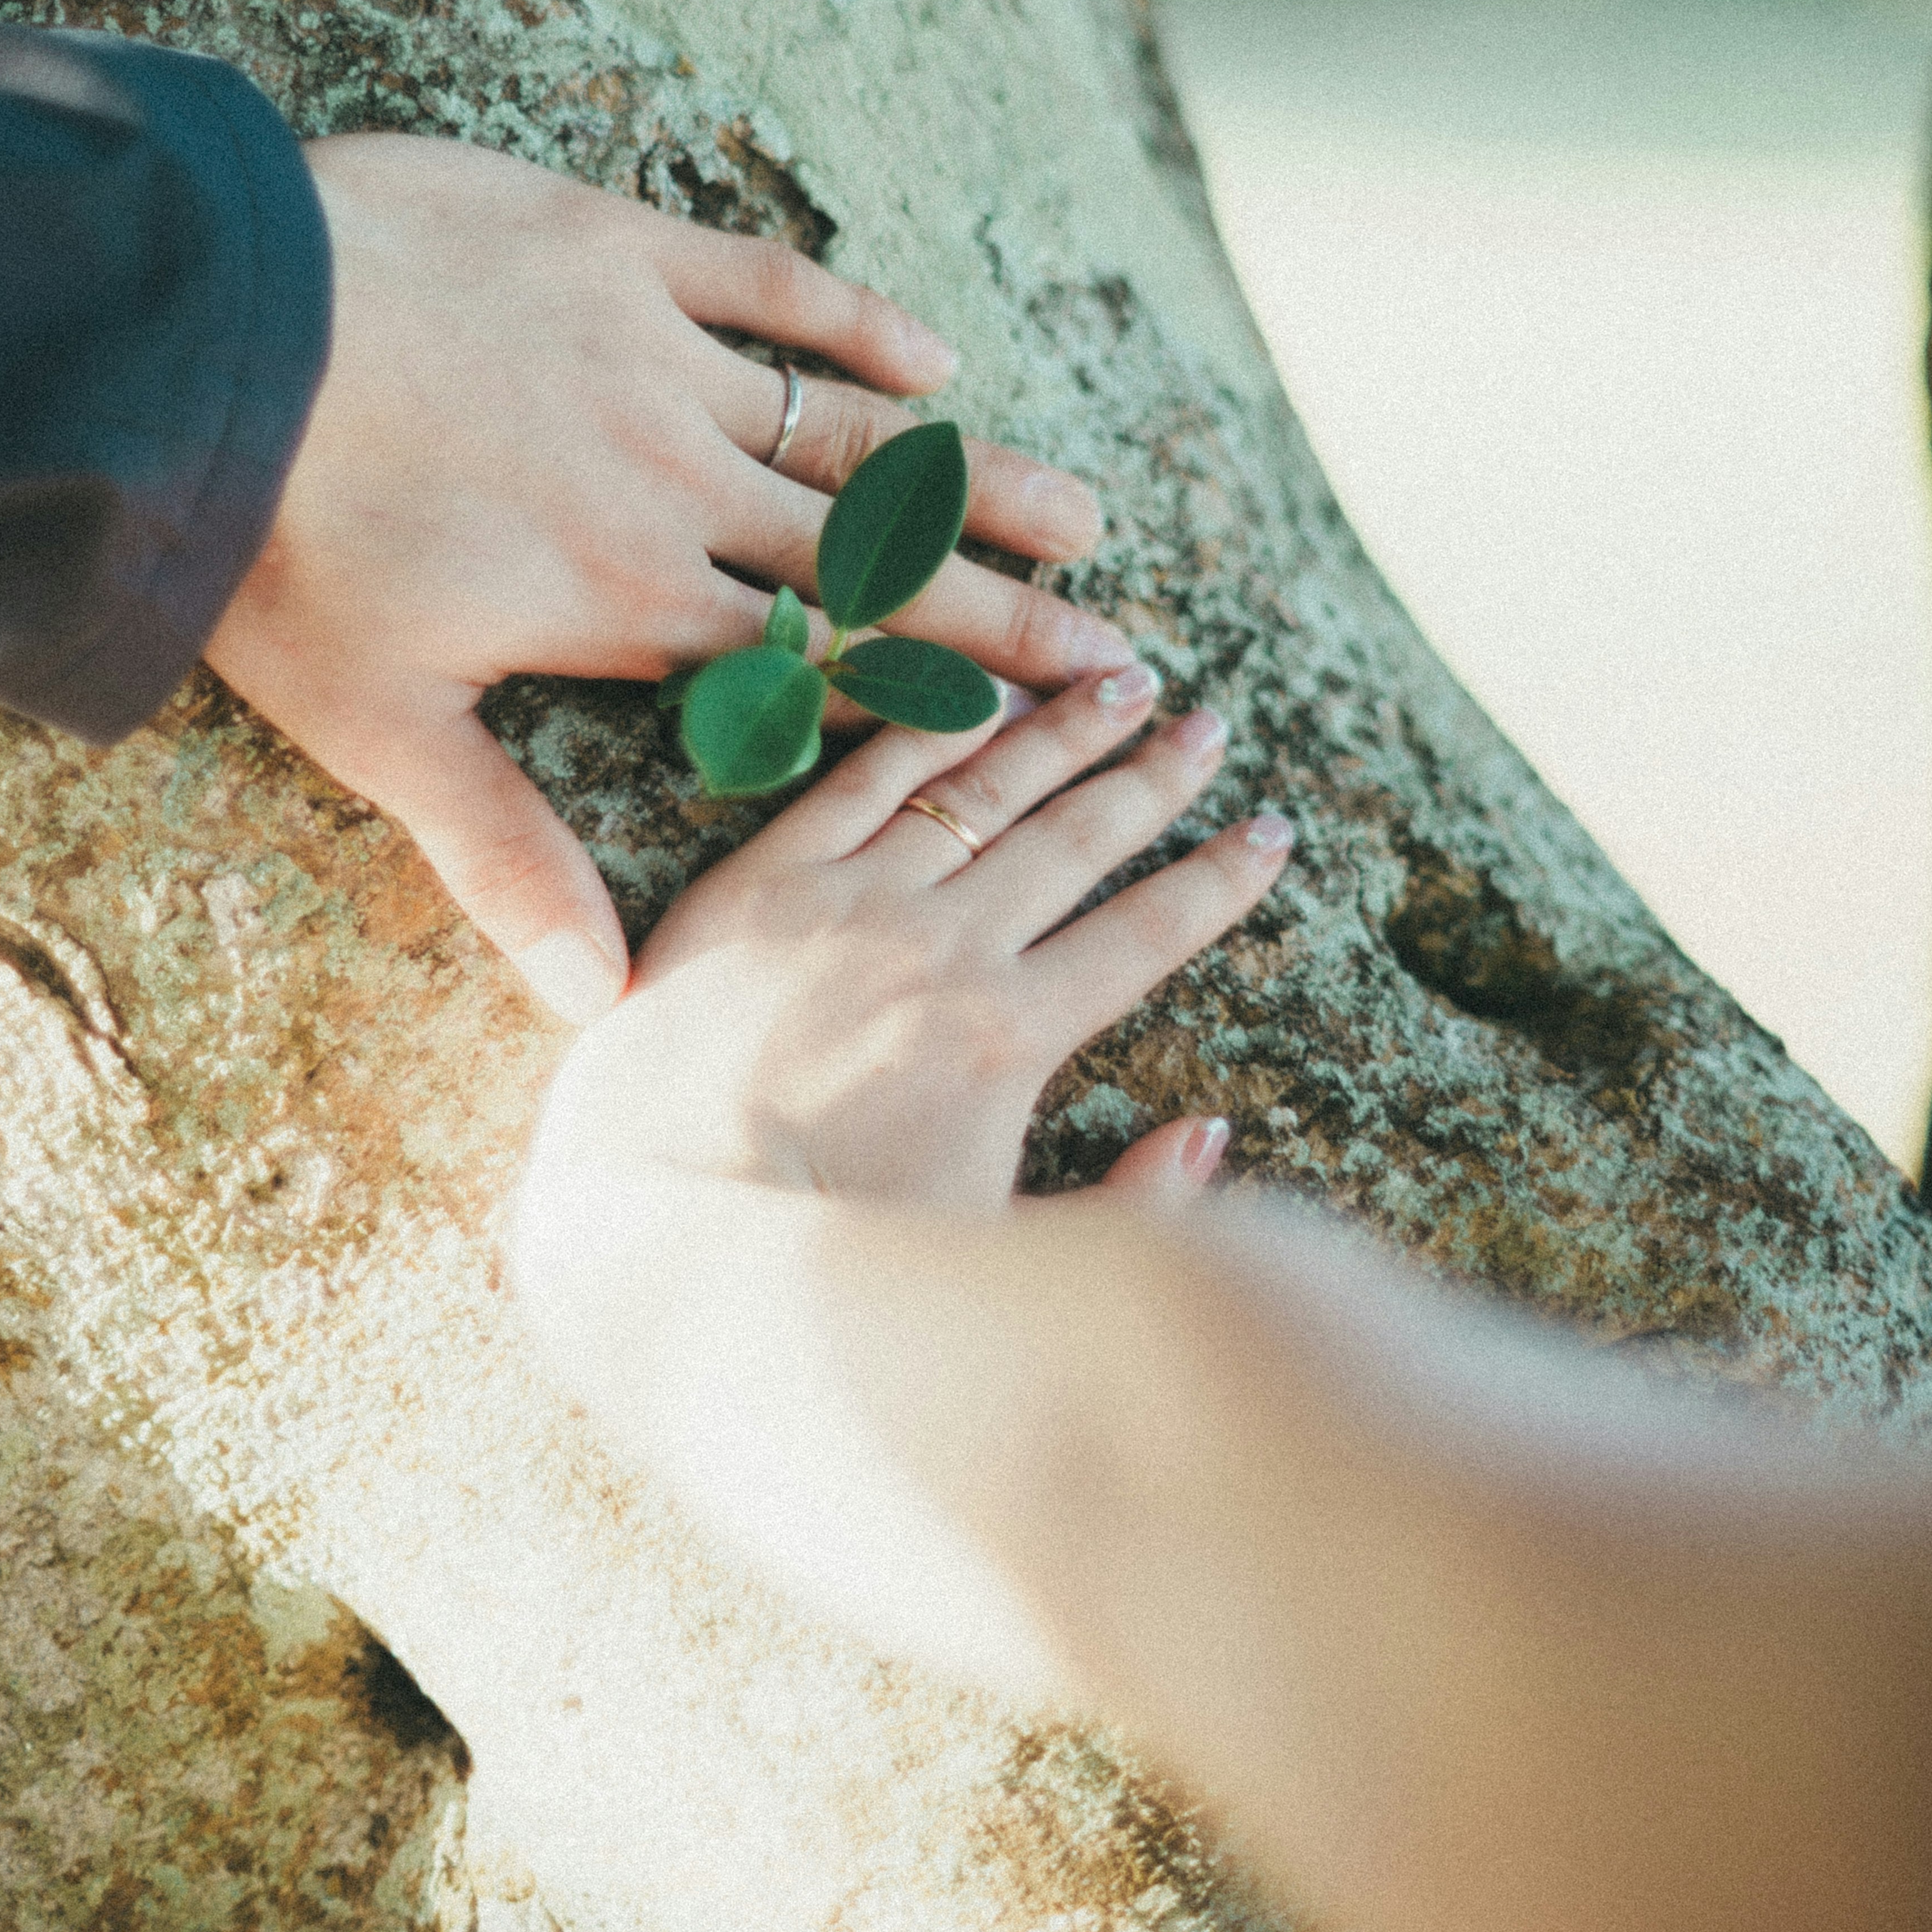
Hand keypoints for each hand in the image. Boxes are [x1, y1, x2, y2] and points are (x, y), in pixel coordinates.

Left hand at [204, 136, 1128, 1023]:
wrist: (208, 335)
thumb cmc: (279, 543)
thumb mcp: (379, 725)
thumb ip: (502, 855)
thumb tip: (592, 1001)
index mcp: (633, 602)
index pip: (829, 667)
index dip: (948, 702)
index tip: (1054, 727)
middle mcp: (676, 483)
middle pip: (878, 558)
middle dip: (1009, 605)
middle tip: (1118, 640)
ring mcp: (655, 357)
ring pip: (851, 431)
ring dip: (973, 474)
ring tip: (1080, 509)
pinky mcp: (614, 248)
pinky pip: (768, 285)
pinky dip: (856, 320)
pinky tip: (928, 352)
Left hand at [536, 662, 1293, 1206]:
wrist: (658, 1214)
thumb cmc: (822, 1252)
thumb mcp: (994, 1245)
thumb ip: (1122, 1200)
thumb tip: (1212, 1137)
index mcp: (1010, 1036)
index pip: (1145, 934)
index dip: (1218, 882)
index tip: (1273, 831)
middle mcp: (948, 948)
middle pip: (1080, 841)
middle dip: (1157, 779)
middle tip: (1212, 725)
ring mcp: (856, 901)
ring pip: (988, 789)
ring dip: (1067, 731)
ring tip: (1128, 680)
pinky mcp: (767, 877)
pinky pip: (866, 778)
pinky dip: (932, 729)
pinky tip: (982, 696)